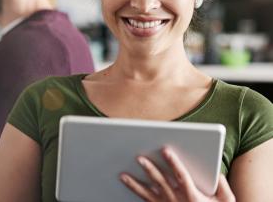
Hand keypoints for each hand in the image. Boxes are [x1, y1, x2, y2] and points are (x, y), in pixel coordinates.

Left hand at [120, 147, 235, 201]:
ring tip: (123, 173)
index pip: (182, 176)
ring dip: (135, 183)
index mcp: (193, 196)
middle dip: (150, 169)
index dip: (174, 162)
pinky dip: (133, 189)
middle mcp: (177, 200)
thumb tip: (217, 171)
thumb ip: (223, 186)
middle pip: (161, 182)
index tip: (166, 149)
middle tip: (139, 157)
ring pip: (148, 192)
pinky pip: (144, 199)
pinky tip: (124, 180)